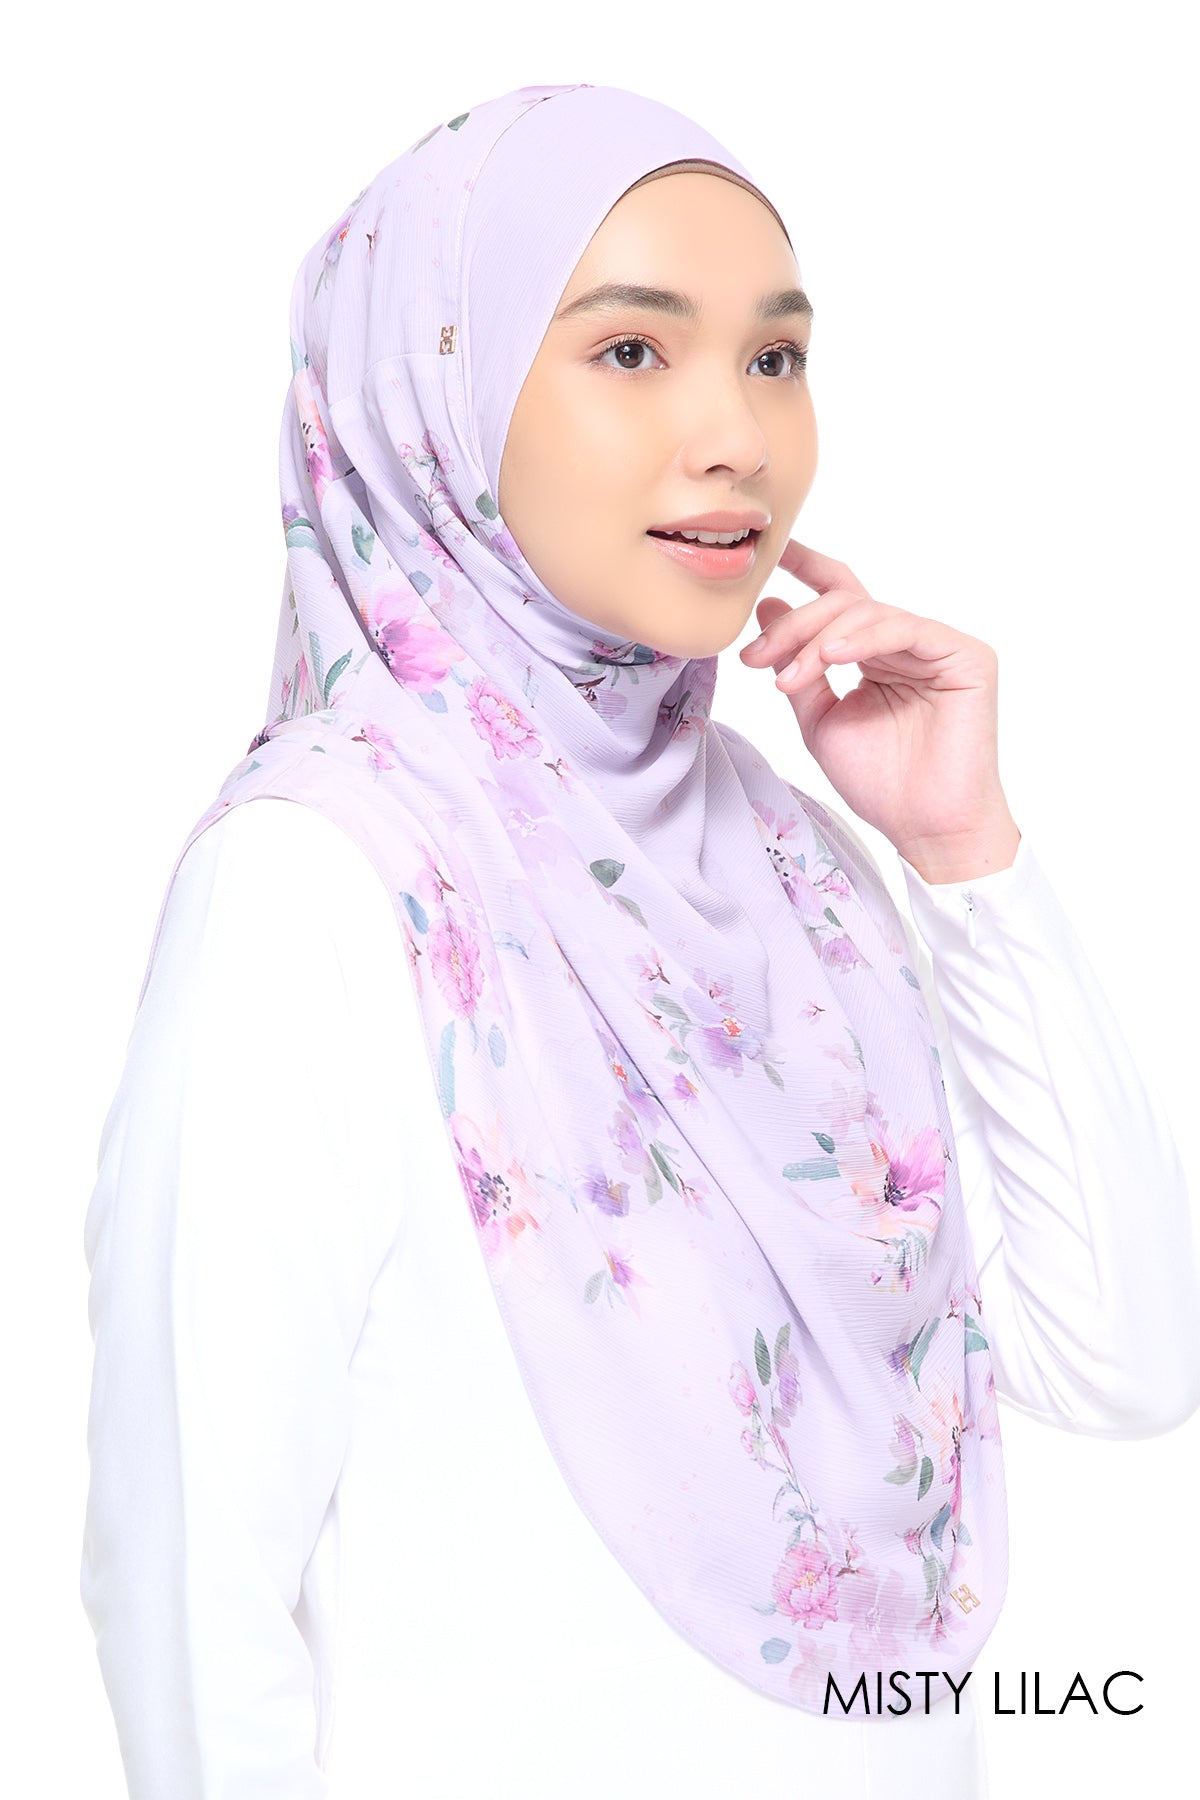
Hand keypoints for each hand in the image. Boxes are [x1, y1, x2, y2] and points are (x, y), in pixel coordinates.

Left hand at [739, 539, 1020, 882]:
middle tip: (757, 657)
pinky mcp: (966, 656)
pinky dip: (865, 639)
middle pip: (844, 604)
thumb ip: (798, 665)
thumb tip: (768, 606)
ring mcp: (938, 646)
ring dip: (819, 641)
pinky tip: (833, 657)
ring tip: (790, 676)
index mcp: (875, 653)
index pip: (840, 595)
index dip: (806, 567)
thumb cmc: (881, 782)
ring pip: (868, 614)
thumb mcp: (820, 720)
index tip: (769, 553)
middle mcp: (906, 643)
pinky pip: (907, 629)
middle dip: (794, 626)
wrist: (924, 826)